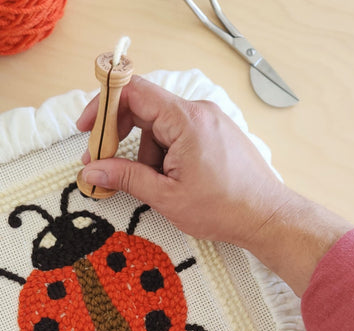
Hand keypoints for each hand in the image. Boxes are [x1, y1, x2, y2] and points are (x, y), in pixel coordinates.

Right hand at [77, 76, 350, 294]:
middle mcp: (199, 111)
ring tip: (158, 186)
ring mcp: (209, 120)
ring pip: (160, 126)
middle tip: (108, 164)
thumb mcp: (166, 196)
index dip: (103, 106)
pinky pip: (178, 133)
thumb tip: (92, 170)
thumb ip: (126, 178)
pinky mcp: (215, 132)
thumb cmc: (223, 208)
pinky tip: (171, 180)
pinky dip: (164, 154)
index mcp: (185, 120)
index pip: (133, 92)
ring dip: (147, 153)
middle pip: (144, 109)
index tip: (86, 129)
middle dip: (122, 137)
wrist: (266, 216)